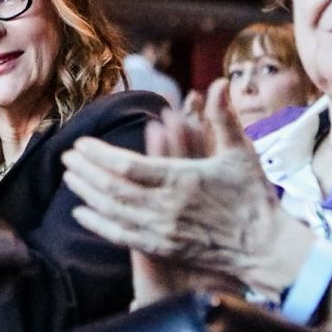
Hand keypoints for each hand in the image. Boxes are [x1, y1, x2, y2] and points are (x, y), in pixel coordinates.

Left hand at [62, 78, 314, 299]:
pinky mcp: (162, 248)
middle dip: (86, 172)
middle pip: (113, 188)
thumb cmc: (253, 198)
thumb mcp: (240, 153)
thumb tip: (218, 83)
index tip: (81, 143)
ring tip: (69, 178)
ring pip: (113, 212)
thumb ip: (224, 118)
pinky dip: (98, 224)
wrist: (265, 249)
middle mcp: (166, 208)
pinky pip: (121, 237)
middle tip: (66, 157)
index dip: (100, 155)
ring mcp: (162, 231)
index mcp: (182, 180)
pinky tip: (81, 213)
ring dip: (87, 194)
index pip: (128, 167)